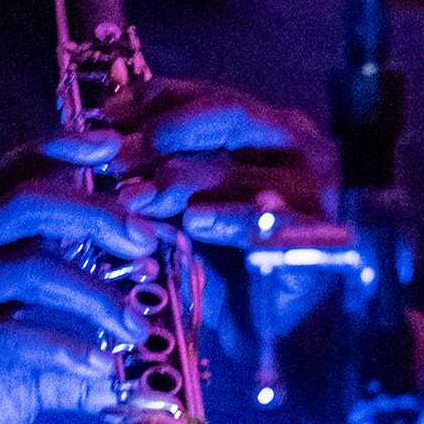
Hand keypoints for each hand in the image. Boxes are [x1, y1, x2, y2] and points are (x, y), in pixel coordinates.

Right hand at [0, 168, 156, 423]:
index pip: (13, 176)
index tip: (115, 146)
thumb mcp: (15, 369)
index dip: (61, 149)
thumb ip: (65, 362)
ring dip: (95, 293)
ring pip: (27, 267)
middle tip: (148, 243)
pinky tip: (103, 371)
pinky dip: (66, 350)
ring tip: (137, 326)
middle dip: (95, 211)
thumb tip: (123, 378)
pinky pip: (10, 340)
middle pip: (27, 203)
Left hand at [37, 77, 339, 242]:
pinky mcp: (320, 237)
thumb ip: (158, 173)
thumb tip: (104, 146)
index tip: (107, 116)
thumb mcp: (188, 208)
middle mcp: (297, 145)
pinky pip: (268, 220)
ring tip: (137, 198)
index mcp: (269, 127)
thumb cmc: (228, 263)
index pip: (208, 94)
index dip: (154, 100)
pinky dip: (228, 218)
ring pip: (239, 165)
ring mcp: (314, 188)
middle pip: (225, 114)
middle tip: (116, 160)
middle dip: (161, 134)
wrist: (273, 329)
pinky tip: (194, 224)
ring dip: (180, 179)